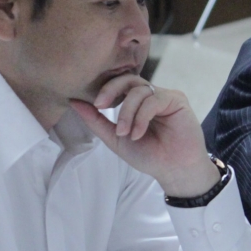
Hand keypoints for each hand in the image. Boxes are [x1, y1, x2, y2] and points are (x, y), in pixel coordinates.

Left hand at [70, 75, 219, 197]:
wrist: (173, 170)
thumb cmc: (149, 156)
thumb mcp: (116, 138)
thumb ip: (96, 121)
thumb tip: (73, 101)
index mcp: (136, 102)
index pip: (119, 84)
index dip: (106, 90)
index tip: (95, 105)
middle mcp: (151, 95)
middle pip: (128, 79)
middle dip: (111, 90)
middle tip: (100, 106)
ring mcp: (164, 96)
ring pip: (139, 91)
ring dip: (127, 112)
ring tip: (125, 133)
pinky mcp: (177, 100)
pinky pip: (153, 99)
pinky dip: (141, 116)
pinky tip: (138, 133)